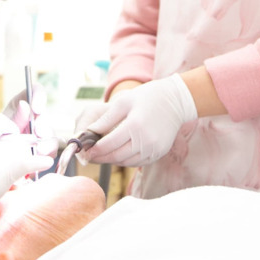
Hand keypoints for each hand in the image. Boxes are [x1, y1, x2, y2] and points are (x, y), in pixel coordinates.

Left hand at [2, 84, 57, 156]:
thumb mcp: (2, 125)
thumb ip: (15, 116)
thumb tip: (25, 105)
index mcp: (22, 105)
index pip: (35, 92)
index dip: (39, 96)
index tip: (36, 109)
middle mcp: (34, 118)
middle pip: (44, 115)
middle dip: (43, 124)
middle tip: (38, 132)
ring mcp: (40, 134)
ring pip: (52, 133)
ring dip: (48, 141)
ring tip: (40, 149)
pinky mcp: (44, 149)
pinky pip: (53, 148)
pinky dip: (49, 152)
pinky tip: (42, 155)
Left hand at [79, 74, 196, 166]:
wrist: (175, 100)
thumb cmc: (148, 97)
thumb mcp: (124, 102)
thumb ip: (107, 118)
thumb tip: (90, 131)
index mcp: (135, 126)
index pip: (109, 144)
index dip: (95, 149)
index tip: (84, 150)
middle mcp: (145, 141)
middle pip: (116, 156)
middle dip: (100, 157)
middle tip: (88, 156)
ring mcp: (153, 149)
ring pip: (126, 162)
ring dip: (112, 160)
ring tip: (100, 156)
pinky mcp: (158, 153)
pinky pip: (137, 162)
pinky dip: (125, 160)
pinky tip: (117, 154)